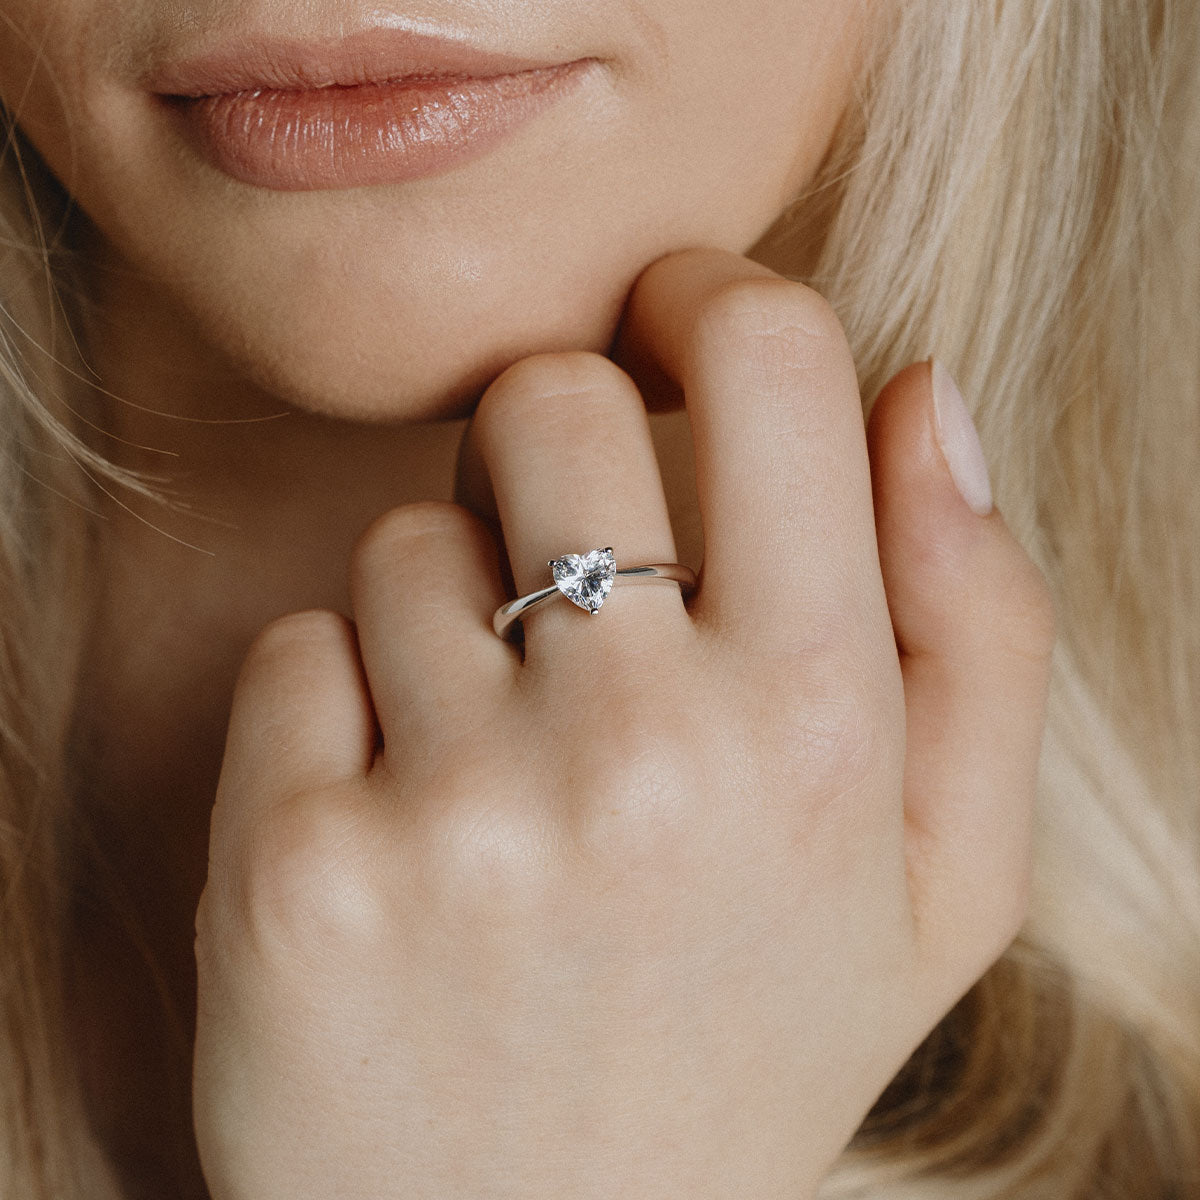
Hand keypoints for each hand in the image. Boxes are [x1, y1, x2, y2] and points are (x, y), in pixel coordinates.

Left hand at [192, 247, 1055, 1198]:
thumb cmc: (746, 1044)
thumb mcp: (943, 876)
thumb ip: (980, 622)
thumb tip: (926, 394)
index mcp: (822, 727)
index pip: (771, 361)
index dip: (711, 301)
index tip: (674, 331)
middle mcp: (643, 752)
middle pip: (546, 398)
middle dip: (553, 451)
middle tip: (572, 576)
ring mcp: (460, 814)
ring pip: (405, 538)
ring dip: (444, 617)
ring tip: (496, 763)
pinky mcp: (296, 871)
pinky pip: (292, 653)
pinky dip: (333, 712)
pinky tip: (399, 827)